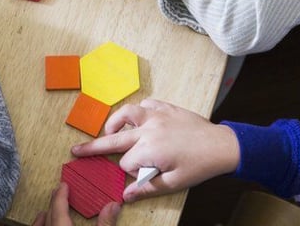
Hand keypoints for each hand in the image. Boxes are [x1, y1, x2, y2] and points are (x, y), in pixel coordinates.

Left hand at [30, 182, 120, 225]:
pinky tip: (41, 221)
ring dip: (46, 216)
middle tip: (59, 193)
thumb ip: (105, 223)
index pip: (59, 207)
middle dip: (55, 203)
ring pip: (42, 225)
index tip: (63, 185)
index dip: (61, 195)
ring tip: (46, 210)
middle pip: (50, 215)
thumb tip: (113, 204)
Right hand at [72, 99, 239, 201]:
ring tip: (107, 131)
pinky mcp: (165, 107)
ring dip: (114, 123)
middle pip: (113, 139)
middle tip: (76, 151)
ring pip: (125, 114)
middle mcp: (148, 129)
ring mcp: (156, 115)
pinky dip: (138, 111)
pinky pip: (145, 104)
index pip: (126, 163)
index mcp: (150, 149)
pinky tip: (138, 120)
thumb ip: (147, 188)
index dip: (130, 171)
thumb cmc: (200, 166)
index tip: (142, 175)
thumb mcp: (174, 183)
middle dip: (93, 148)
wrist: (222, 145)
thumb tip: (125, 196)